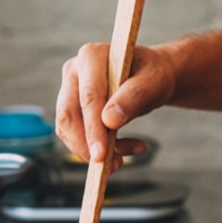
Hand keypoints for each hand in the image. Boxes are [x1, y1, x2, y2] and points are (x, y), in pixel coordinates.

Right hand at [54, 42, 176, 169]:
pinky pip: (75, 135)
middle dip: (88, 145)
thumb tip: (109, 121)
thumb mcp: (154, 83)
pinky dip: (95, 149)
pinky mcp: (71, 108)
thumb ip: (134, 97)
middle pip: (69, 115)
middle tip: (112, 165)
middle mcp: (74, 71)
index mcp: (92, 56)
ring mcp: (69, 90)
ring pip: (67, 129)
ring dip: (91, 150)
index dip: (94, 128)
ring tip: (121, 159)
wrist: (150, 79)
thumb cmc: (153, 76)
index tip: (101, 155)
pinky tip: (121, 151)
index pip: (89, 97)